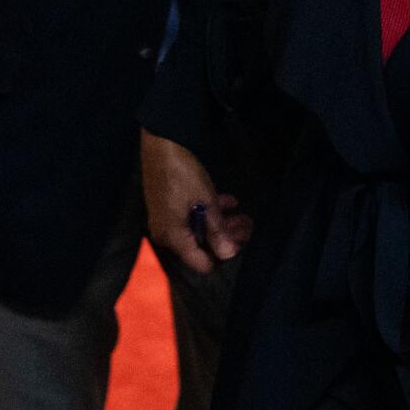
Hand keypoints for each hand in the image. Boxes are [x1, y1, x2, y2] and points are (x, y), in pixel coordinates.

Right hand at [141, 130, 251, 272]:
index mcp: (173, 238)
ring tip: (242, 215)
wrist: (161, 145)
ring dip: (221, 224)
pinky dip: (209, 212)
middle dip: (227, 237)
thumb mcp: (206, 204)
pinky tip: (228, 202)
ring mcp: (166, 220)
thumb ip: (217, 231)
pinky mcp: (168, 206)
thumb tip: (228, 255)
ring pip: (198, 230)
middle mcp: (166, 235)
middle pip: (201, 246)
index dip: (223, 256)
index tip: (242, 243)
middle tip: (248, 225)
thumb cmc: (184, 176)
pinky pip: (191, 217)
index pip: (201, 264)